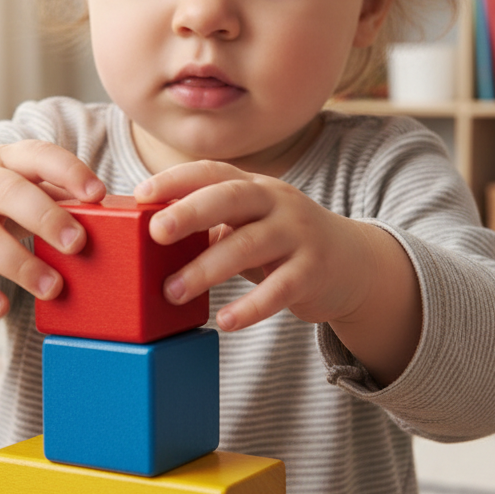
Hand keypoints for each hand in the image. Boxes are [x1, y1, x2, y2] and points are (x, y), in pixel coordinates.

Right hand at [0, 141, 104, 331]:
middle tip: (79, 245)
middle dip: (46, 218)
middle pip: (9, 194)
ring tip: (52, 288)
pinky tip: (1, 308)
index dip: (68, 172)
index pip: (39, 155)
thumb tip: (115, 216)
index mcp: (6, 158)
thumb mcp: (18, 182)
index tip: (97, 194)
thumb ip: (57, 194)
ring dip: (19, 264)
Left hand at [134, 160, 421, 383]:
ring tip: (172, 292)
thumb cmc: (283, 243)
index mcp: (254, 187)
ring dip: (207, 269)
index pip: (212, 172)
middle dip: (190, 212)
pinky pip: (280, 288)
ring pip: (249, 245)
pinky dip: (251, 307)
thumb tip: (148, 235)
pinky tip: (226, 321)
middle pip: (231, 198)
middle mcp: (277, 203)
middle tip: (155, 232)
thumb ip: (211, 225)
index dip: (176, 179)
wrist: (354, 264)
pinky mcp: (313, 272)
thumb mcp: (250, 224)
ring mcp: (298, 235)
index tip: (140, 193)